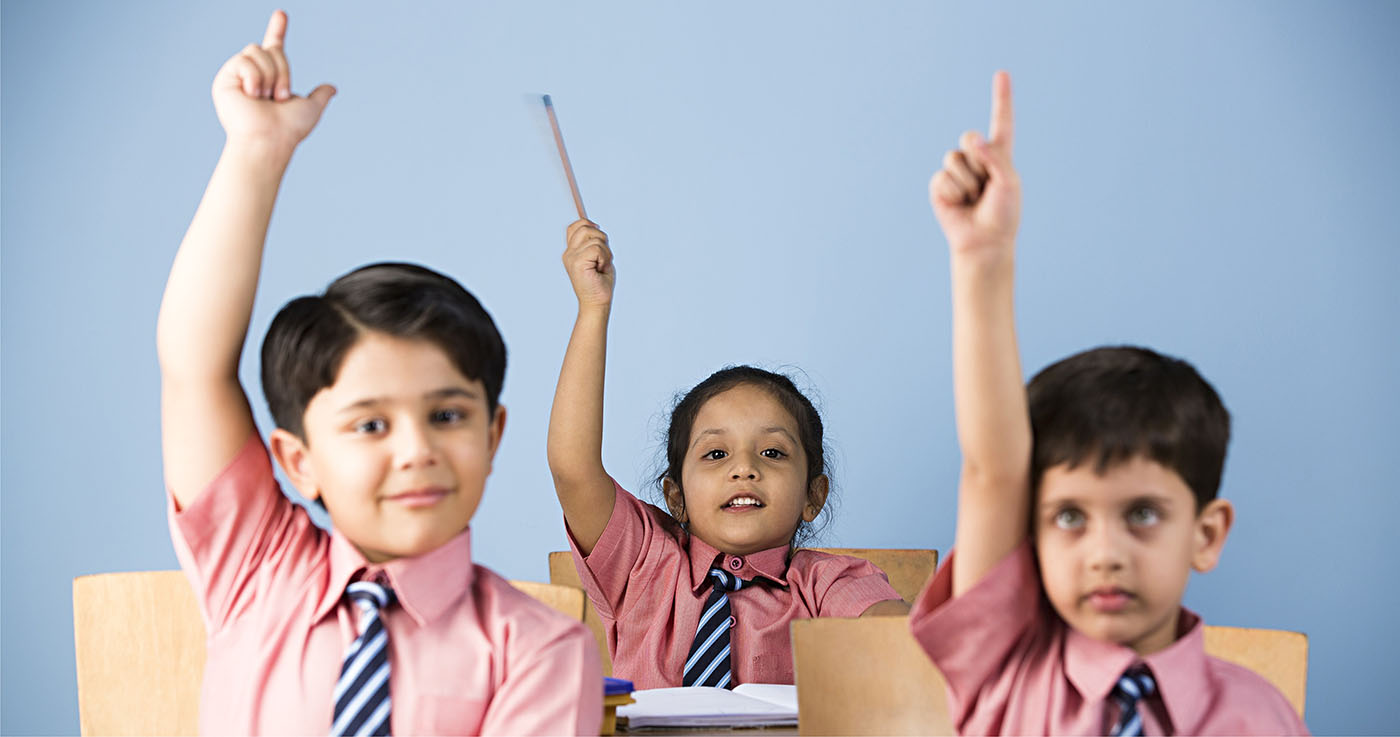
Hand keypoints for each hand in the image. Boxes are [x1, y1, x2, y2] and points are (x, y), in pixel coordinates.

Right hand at [211, 10, 335, 149]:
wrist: (269, 141)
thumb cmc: (288, 129)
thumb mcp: (310, 108)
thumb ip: (319, 96)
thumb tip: (331, 88)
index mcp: (271, 79)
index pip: (274, 49)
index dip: (277, 30)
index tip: (281, 14)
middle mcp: (253, 75)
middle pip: (269, 49)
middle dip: (282, 70)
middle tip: (279, 97)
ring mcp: (237, 77)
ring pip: (256, 51)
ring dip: (269, 76)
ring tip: (265, 99)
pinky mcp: (224, 80)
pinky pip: (243, 60)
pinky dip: (254, 77)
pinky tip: (251, 95)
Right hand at [563, 219, 614, 308]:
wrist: (597, 303)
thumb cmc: (600, 283)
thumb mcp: (599, 257)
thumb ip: (596, 243)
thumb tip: (596, 226)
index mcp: (572, 252)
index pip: (575, 227)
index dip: (588, 224)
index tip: (598, 229)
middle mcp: (569, 253)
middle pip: (585, 227)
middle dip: (601, 237)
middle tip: (604, 256)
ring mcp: (571, 257)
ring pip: (594, 237)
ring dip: (606, 251)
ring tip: (603, 265)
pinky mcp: (577, 262)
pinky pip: (597, 248)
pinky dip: (605, 258)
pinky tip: (602, 269)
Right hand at [930, 71, 1020, 259]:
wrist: (983, 242)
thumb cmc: (1002, 214)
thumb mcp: (1009, 182)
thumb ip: (994, 157)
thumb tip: (971, 140)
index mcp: (999, 155)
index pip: (1001, 121)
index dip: (1001, 97)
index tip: (1002, 74)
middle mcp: (977, 159)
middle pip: (969, 137)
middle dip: (977, 160)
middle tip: (985, 186)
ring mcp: (957, 171)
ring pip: (955, 159)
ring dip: (967, 182)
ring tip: (973, 199)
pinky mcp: (940, 185)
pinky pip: (943, 177)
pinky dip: (953, 193)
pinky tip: (959, 205)